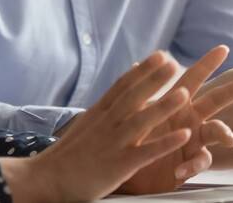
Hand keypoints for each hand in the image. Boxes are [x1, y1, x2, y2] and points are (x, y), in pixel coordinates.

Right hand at [0, 51, 195, 202]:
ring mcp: (112, 143)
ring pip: (141, 121)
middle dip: (154, 79)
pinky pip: (146, 152)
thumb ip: (103, 110)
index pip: (122, 86)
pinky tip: (183, 135)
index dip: (143, 70)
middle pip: (133, 96)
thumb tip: (112, 96)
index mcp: (98, 113)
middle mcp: (106, 123)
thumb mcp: (85, 125)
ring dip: (164, 106)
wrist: (47, 178)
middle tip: (174, 61)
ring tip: (185, 93)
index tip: (160, 55)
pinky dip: (165, 143)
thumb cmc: (67, 154)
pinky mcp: (118, 165)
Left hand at [118, 46, 232, 193]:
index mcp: (175, 103)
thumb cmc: (135, 138)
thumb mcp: (135, 113)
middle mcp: (188, 119)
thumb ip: (141, 92)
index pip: (193, 79)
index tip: (223, 48)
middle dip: (232, 91)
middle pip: (214, 101)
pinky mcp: (190, 163)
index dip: (207, 64)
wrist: (127, 169)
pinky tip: (180, 170)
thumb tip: (137, 64)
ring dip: (223, 132)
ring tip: (228, 138)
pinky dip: (192, 165)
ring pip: (217, 132)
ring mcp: (193, 140)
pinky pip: (199, 161)